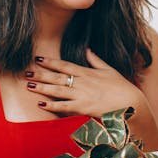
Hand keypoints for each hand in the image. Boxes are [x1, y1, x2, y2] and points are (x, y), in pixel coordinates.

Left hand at [26, 49, 145, 117]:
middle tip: (26, 72)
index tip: (38, 58)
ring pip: (57, 90)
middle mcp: (82, 82)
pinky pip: (64, 106)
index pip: (65, 65)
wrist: (131, 104)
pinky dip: (52, 105)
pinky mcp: (83, 108)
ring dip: (42, 87)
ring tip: (29, 85)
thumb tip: (87, 49)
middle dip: (41, 74)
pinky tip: (41, 104)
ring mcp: (82, 95)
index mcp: (87, 72)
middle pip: (57, 77)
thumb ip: (96, 60)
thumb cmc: (122, 88)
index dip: (50, 62)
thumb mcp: (109, 70)